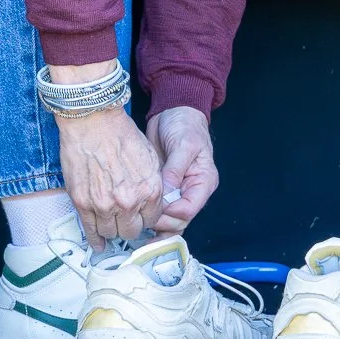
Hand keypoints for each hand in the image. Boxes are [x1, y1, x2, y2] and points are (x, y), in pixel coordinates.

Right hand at [54, 104, 165, 245]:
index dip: (146, 218)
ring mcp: (104, 205)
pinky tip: (98, 244)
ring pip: (111, 233)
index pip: (152, 220)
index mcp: (150, 190)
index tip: (140, 216)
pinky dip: (95, 240)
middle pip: (132, 231)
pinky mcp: (83, 203)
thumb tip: (151, 202)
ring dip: (112, 230)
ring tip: (110, 225)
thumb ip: (153, 184)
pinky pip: (91, 231)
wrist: (92, 121)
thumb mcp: (150, 158)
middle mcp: (129, 202)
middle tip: (125, 219)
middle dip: (130, 226)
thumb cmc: (121, 134)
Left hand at [147, 106, 217, 232]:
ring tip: (136, 224)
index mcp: (203, 182)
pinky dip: (149, 218)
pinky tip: (136, 220)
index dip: (171, 212)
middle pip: (179, 220)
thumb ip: (175, 170)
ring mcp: (177, 192)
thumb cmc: (184, 125)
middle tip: (140, 217)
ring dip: (155, 226)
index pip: (189, 208)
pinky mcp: (162, 190)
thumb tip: (165, 193)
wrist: (174, 112)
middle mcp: (192, 191)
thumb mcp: (183, 144)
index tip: (153, 207)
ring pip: (169, 221)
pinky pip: (158, 211)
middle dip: (161, 222)